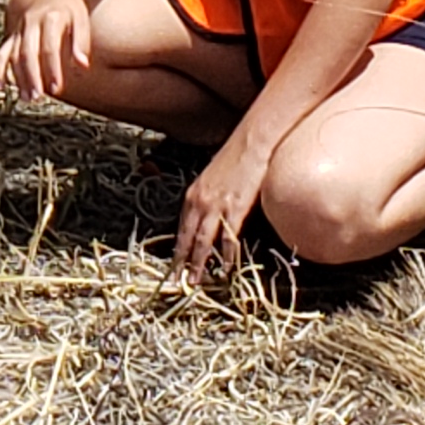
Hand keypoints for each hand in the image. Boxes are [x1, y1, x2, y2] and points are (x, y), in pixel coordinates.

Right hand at [0, 0, 93, 104]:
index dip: (52, 69)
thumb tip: (82, 66)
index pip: (49, 47)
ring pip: (15, 54)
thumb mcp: (82, 20)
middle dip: (32, 76)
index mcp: (51, 18)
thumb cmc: (73, 8)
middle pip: (28, 52)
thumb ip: (81, 43)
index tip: (57, 89)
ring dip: (18, 76)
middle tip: (37, 97)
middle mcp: (32, 22)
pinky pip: (4, 51)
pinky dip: (1, 68)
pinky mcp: (15, 32)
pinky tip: (1, 86)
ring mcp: (21, 27)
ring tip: (26, 98)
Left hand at [171, 135, 272, 284]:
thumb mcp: (212, 178)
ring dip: (199, 264)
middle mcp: (199, 201)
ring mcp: (216, 205)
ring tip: (196, 282)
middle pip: (187, 238)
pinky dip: (227, 256)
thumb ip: (206, 198)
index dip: (178, 249)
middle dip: (182, 262)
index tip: (174, 266)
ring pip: (203, 241)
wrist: (251, 142)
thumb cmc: (234, 158)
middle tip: (178, 282)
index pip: (181, 228)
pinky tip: (226, 268)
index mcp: (192, 195)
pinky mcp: (235, 207)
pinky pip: (228, 237)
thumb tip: (206, 215)